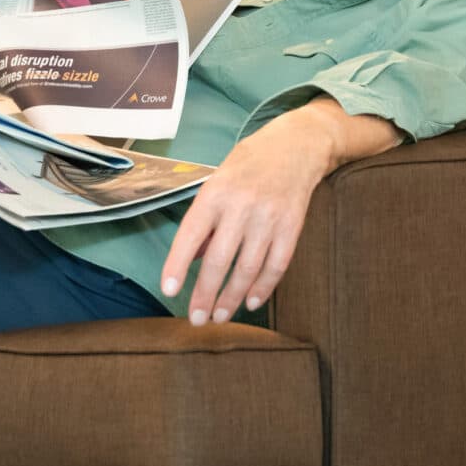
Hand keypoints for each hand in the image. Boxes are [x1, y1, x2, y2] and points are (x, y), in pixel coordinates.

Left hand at [161, 108, 337, 325]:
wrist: (297, 146)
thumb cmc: (249, 165)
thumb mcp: (218, 181)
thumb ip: (205, 220)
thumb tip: (189, 261)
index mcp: (216, 192)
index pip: (191, 234)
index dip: (177, 264)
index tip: (169, 290)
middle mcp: (242, 205)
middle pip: (219, 259)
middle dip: (205, 294)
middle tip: (196, 319)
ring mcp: (269, 217)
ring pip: (248, 268)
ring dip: (232, 297)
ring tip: (219, 317)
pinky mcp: (292, 227)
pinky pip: (276, 265)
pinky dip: (263, 287)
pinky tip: (251, 302)